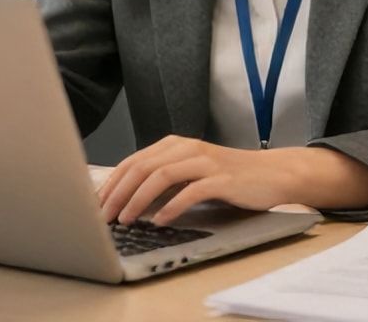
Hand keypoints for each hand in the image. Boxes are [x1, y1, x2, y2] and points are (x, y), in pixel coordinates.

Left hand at [95, 135, 367, 226]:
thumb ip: (162, 180)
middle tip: (103, 217)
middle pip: (142, 167)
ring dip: (138, 200)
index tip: (95, 204)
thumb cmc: (228, 177)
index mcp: (174, 145)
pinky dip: (172, 206)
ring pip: (161, 176)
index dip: (111, 183)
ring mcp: (205, 161)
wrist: (273, 174)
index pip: (133, 161)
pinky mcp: (223, 178)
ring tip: (126, 220)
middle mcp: (187, 148)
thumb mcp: (190, 173)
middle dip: (118, 193)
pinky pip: (191, 191)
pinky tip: (160, 221)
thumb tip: (125, 199)